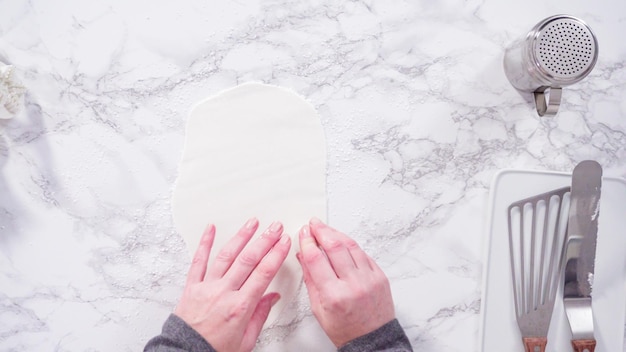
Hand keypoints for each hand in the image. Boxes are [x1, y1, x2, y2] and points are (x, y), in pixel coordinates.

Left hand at [174, 218, 290, 351]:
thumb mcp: (246, 340)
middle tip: (275, 227)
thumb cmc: (214, 351)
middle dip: (264, 240)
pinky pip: (198, 261)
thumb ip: (260, 315)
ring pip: (226, 255)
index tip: (284, 242)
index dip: (276, 254)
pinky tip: (211, 228)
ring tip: (252, 223)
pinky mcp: (191, 287)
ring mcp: (207, 287)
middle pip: (248, 260)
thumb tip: (272, 296)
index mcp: (240, 307)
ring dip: (241, 236)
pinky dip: (205, 243)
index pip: (263, 273)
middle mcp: (224, 293)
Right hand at [297, 218, 395, 346]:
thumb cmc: (344, 328)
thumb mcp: (318, 309)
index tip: (303, 233)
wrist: (372, 340)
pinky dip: (351, 245)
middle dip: (321, 231)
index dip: (307, 242)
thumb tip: (303, 256)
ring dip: (336, 234)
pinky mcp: (380, 276)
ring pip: (351, 246)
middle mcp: (353, 285)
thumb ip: (311, 280)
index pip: (316, 259)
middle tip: (313, 224)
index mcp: (334, 295)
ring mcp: (369, 279)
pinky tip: (342, 242)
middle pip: (335, 247)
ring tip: (326, 229)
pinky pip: (363, 254)